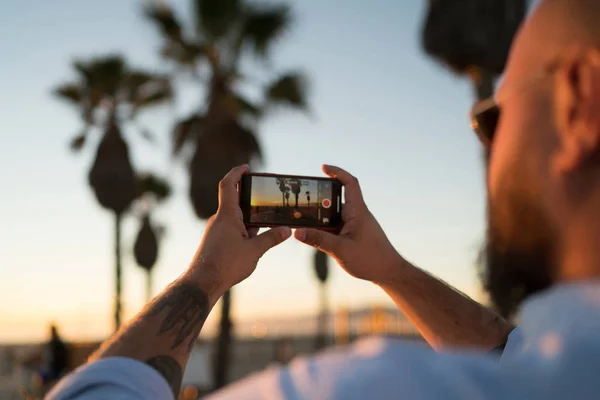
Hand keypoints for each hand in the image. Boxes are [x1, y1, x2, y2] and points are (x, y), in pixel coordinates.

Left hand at [186, 165, 291, 298]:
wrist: (202, 283)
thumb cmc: (226, 265)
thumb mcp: (254, 251)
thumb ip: (271, 238)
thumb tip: (287, 230)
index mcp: (227, 215)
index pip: (228, 185)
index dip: (236, 173)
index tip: (246, 168)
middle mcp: (219, 219)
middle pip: (234, 200)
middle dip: (250, 198)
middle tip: (266, 196)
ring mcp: (216, 230)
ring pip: (234, 217)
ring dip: (249, 217)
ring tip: (267, 221)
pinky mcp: (215, 241)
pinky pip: (231, 228)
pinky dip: (243, 229)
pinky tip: (255, 239)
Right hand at [294, 165, 402, 285]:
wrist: (389, 272)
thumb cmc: (371, 260)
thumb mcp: (341, 250)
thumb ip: (319, 240)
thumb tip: (297, 232)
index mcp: (357, 212)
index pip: (349, 183)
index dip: (337, 172)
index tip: (323, 168)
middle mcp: (356, 214)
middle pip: (336, 198)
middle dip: (320, 197)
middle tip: (303, 199)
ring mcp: (355, 224)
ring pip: (334, 214)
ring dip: (321, 215)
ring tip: (303, 219)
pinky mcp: (353, 234)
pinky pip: (336, 225)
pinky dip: (325, 227)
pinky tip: (314, 234)